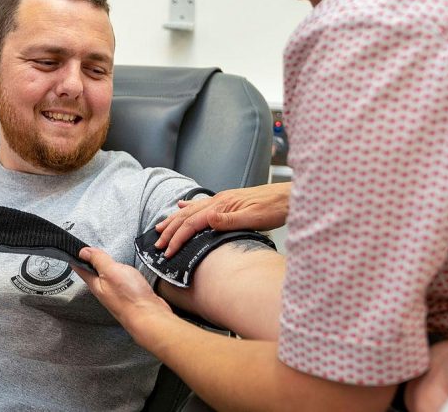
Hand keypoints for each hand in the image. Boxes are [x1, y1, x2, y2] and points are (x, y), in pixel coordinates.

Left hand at [72, 248, 171, 333]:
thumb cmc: (129, 297)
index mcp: (95, 284)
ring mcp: (116, 294)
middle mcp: (104, 290)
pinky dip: (119, 274)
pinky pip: (119, 282)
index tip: (75, 248)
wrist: (148, 316)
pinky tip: (123, 272)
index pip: (81, 268)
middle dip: (91, 262)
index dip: (77, 256)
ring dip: (105, 268)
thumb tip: (83, 251)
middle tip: (89, 251)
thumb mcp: (111, 271)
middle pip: (93, 274)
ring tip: (103, 259)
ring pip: (107, 278)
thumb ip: (98, 260)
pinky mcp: (128, 296)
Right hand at [155, 182, 290, 256]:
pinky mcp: (228, 201)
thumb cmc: (275, 208)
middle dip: (170, 230)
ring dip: (175, 219)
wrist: (290, 196)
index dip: (178, 238)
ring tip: (160, 226)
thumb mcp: (254, 217)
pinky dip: (189, 207)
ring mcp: (223, 200)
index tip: (167, 251)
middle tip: (157, 244)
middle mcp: (219, 201)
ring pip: (192, 210)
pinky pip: (202, 204)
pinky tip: (182, 205)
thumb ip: (229, 219)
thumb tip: (207, 219)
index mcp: (222, 205)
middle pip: (187, 216)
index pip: (192, 223)